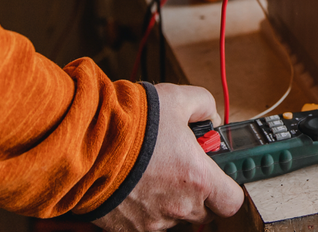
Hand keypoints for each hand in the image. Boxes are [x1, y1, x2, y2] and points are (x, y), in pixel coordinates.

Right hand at [95, 83, 244, 230]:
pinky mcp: (128, 229)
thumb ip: (205, 106)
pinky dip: (143, 208)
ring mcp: (154, 221)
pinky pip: (146, 223)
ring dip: (169, 200)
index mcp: (199, 179)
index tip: (218, 174)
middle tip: (180, 167)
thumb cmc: (132, 124)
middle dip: (197, 191)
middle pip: (203, 210)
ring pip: (173, 216)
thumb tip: (212, 119)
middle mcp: (180, 206)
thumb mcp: (177, 99)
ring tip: (150, 171)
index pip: (232, 201)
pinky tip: (132, 185)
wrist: (84, 143)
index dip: (228, 188)